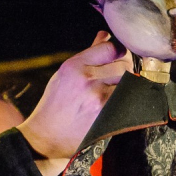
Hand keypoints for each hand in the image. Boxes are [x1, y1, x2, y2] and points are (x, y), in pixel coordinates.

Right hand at [18, 32, 130, 175]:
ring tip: (118, 92)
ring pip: (129, 82)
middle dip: (125, 70)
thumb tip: (105, 35)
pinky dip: (128, 101)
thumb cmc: (55, 106)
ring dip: (128, 86)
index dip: (120, 52)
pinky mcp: (107, 114)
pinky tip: (120, 105)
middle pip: (124, 64)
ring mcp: (98, 97)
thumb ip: (88, 55)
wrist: (46, 139)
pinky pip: (128, 100)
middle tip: (118, 80)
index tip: (120, 58)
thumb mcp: (65, 75)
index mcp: (74, 66)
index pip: (111, 47)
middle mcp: (86, 78)